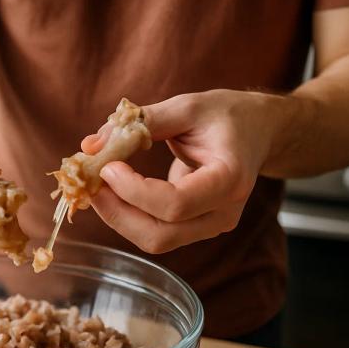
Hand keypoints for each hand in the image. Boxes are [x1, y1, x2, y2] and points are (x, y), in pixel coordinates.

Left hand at [82, 89, 285, 252]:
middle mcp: (224, 213)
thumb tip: (91, 144)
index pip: (177, 204)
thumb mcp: (188, 107)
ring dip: (118, 216)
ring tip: (97, 185)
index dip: (134, 191)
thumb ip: (142, 122)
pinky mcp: (195, 228)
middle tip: (91, 181)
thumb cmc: (226, 116)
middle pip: (161, 235)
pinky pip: (155, 233)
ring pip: (154, 240)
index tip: (107, 166)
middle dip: (117, 212)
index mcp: (230, 179)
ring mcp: (210, 226)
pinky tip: (113, 192)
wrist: (258, 132)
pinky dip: (127, 216)